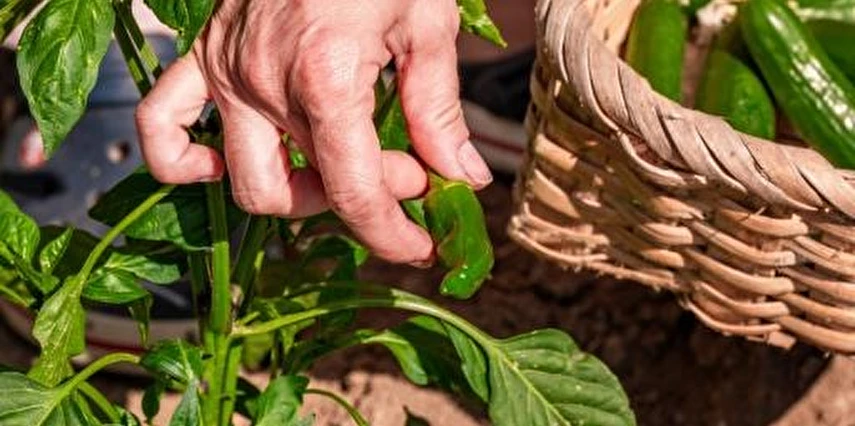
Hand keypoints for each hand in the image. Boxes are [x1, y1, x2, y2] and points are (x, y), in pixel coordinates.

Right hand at [135, 0, 492, 265]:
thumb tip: (463, 177)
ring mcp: (226, 72)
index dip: (391, 235)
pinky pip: (163, 124)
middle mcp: (264, 83)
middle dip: (359, 202)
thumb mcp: (427, 25)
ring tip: (331, 171)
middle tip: (402, 174)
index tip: (419, 247)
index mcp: (326, 78)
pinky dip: (183, 159)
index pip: (354, 192)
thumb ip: (438, 110)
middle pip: (302, 193)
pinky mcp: (203, 56)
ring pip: (243, 179)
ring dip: (293, 194)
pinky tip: (224, 165)